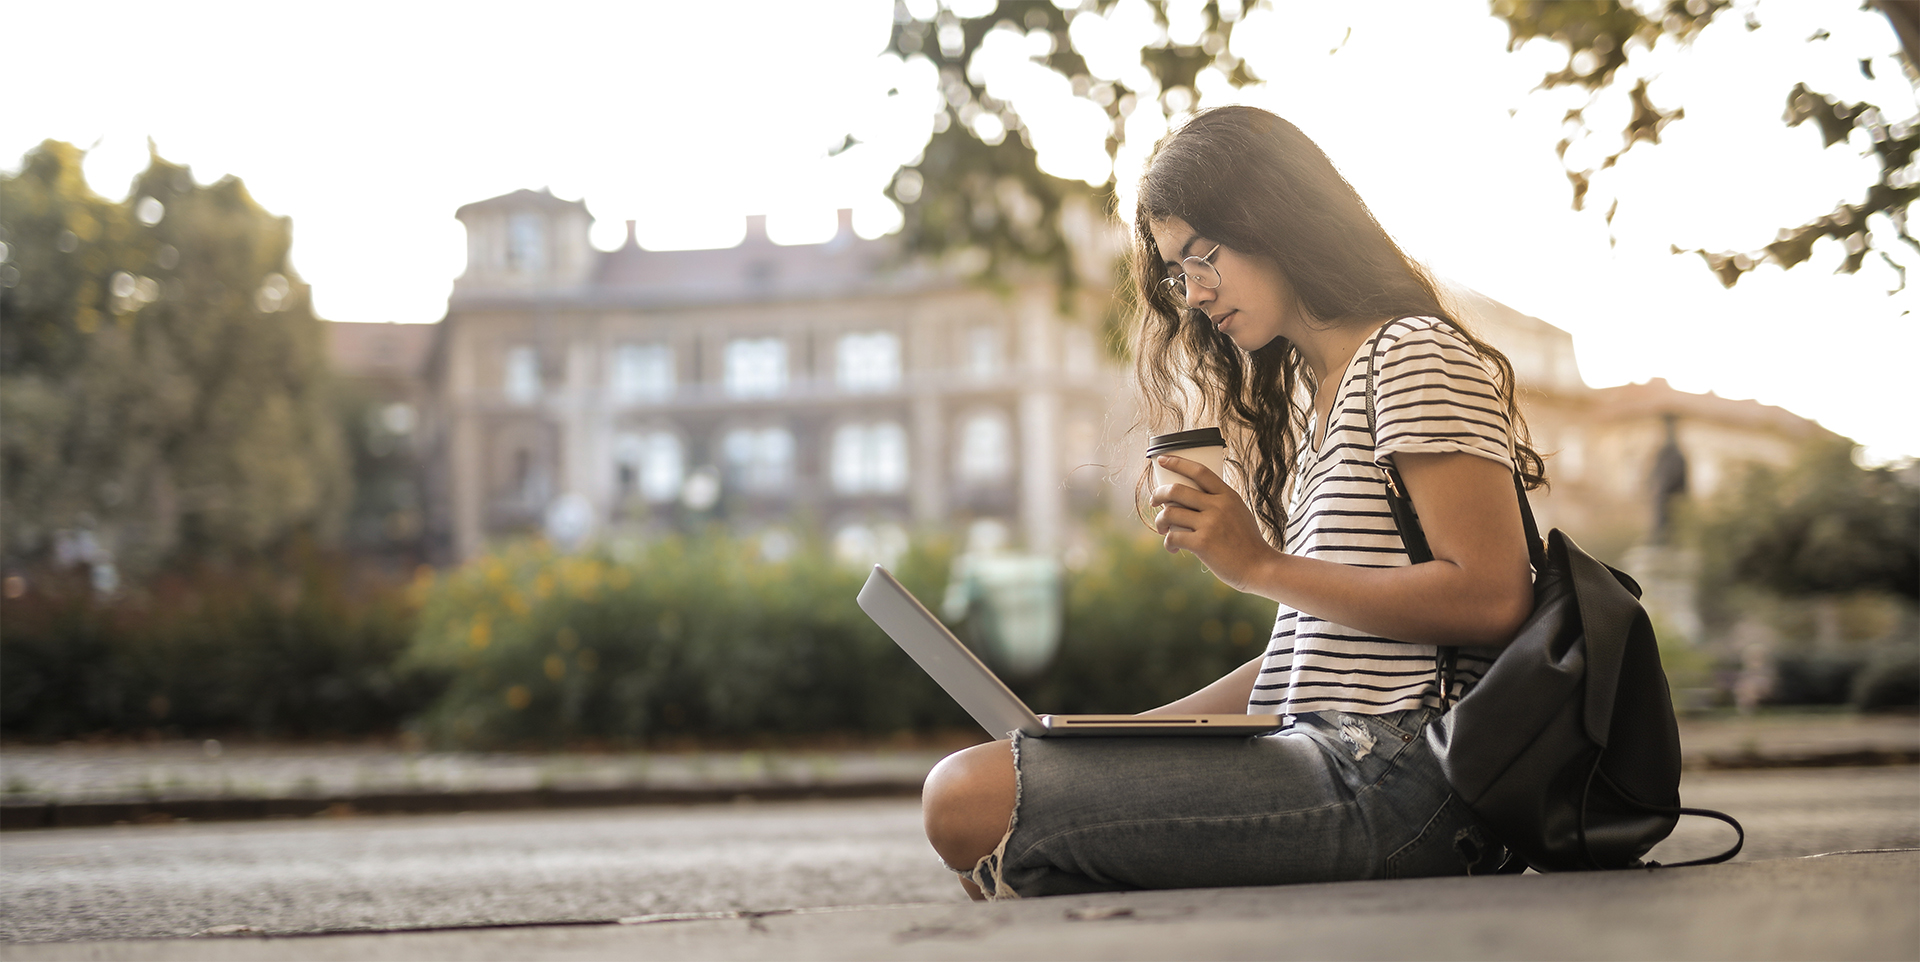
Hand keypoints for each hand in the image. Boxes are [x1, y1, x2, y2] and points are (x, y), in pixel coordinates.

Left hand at [1149, 455, 1278, 593]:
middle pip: (1176, 490)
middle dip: (1158, 494)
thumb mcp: (1239, 513)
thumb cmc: (1248, 543)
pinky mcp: (1202, 543)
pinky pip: (1173, 537)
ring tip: (1161, 529)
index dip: (1177, 462)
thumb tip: (1190, 501)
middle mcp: (1218, 506)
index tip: (1161, 460)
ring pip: (1170, 513)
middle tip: (1153, 501)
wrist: (1259, 567)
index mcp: (1227, 496)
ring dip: (1160, 521)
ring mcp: (1210, 524)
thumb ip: (1220, 504)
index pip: (1199, 471)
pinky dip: (1168, 543)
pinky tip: (1173, 549)